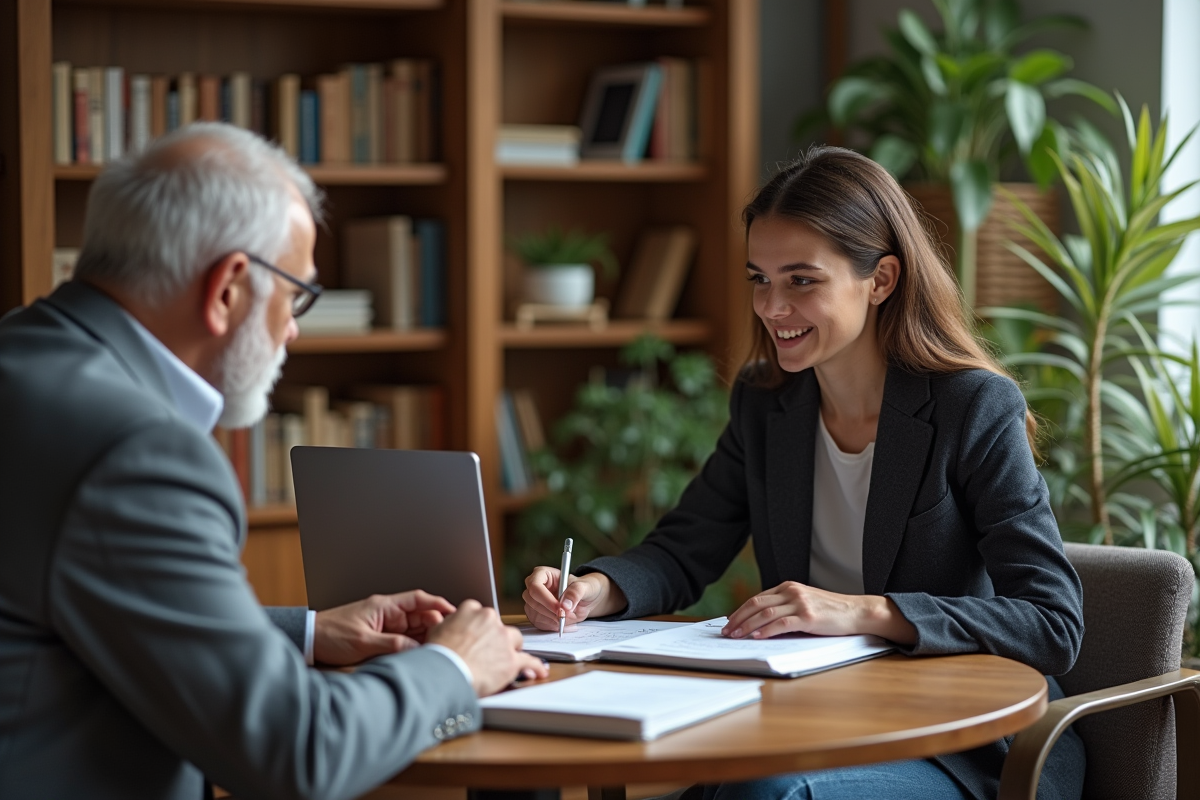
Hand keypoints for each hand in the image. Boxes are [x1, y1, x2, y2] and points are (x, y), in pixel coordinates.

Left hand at [314, 590, 455, 665]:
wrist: (308, 640)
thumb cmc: (330, 635)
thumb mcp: (363, 643)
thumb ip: (393, 646)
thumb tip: (417, 650)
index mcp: (384, 606)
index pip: (419, 600)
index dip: (438, 605)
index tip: (454, 613)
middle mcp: (387, 614)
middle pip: (421, 617)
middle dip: (435, 627)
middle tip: (447, 641)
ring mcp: (384, 626)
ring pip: (413, 631)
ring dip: (424, 639)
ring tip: (437, 650)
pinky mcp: (379, 638)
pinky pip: (403, 641)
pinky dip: (412, 647)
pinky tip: (419, 656)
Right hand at [426, 600, 548, 695]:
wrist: (445, 671)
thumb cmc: (438, 655)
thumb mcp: (436, 630)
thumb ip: (449, 624)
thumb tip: (449, 624)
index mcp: (471, 610)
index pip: (481, 614)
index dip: (479, 628)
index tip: (477, 636)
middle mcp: (490, 619)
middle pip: (500, 626)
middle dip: (495, 637)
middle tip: (485, 652)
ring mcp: (503, 639)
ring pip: (515, 640)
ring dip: (511, 649)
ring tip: (503, 661)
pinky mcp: (511, 660)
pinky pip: (529, 661)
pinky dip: (535, 666)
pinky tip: (539, 671)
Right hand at [522, 567, 626, 631]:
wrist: (585, 600)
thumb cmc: (584, 588)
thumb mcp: (585, 587)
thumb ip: (576, 593)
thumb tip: (565, 605)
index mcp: (543, 574)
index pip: (535, 586)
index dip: (546, 599)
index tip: (560, 609)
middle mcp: (534, 587)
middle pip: (532, 602)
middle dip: (551, 612)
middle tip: (568, 616)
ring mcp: (533, 602)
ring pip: (535, 615)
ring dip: (553, 620)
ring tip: (570, 617)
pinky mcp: (536, 615)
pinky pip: (539, 624)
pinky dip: (553, 627)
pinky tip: (566, 624)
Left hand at [721, 582, 916, 643]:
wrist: (856, 612)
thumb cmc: (830, 611)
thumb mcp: (805, 602)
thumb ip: (785, 607)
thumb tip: (760, 623)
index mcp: (788, 587)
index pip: (757, 598)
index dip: (740, 610)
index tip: (729, 621)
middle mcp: (792, 592)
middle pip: (756, 604)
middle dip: (738, 618)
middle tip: (726, 631)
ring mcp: (800, 603)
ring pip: (766, 613)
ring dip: (747, 625)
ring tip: (736, 635)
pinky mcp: (809, 617)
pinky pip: (782, 623)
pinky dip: (766, 630)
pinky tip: (757, 637)